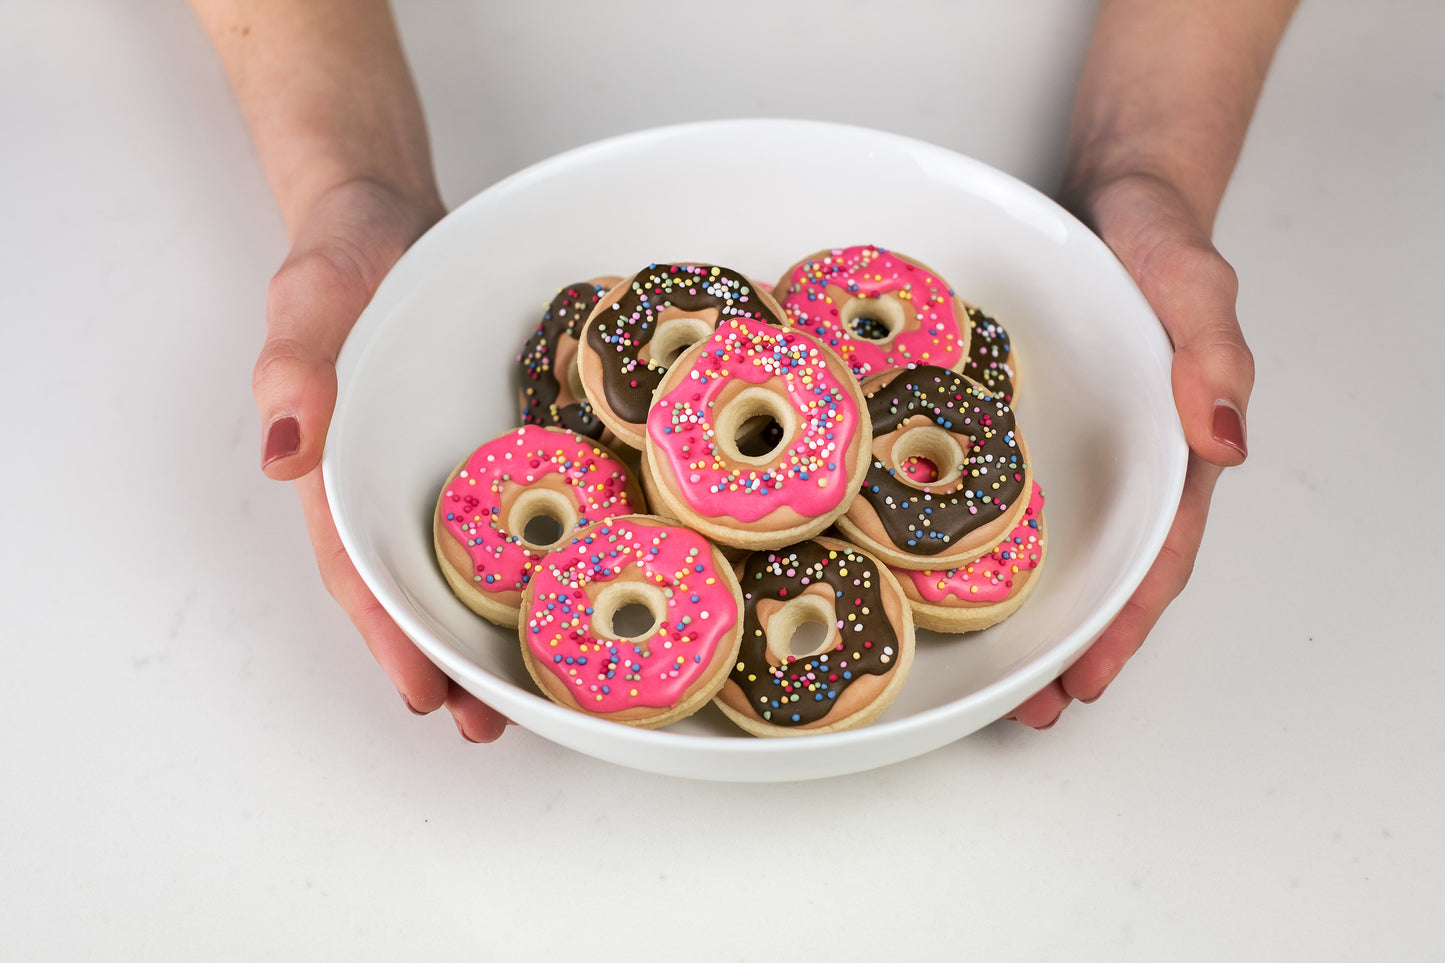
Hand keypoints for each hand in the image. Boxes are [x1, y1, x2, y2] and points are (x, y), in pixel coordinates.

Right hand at [257, 178, 508, 742]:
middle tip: (488, 725)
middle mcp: (396, 477)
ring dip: (492, 626)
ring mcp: (448, 462)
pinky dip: (535, 554)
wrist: (395, 212)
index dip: (388, 633)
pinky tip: (573, 589)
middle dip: (445, 659)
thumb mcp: (311, 295)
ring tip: (534, 694)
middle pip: (415, 584)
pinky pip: (516, 504)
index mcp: (344, 462)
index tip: (421, 694)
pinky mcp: (496, 438)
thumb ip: (294, 366)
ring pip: (467, 559)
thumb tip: (282, 455)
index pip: (360, 566)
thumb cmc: (343, 253)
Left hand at [1009, 172, 1252, 727]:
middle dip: (1074, 646)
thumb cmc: (1162, 238)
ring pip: (1061, 547)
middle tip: (1026, 709)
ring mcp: (1081, 450)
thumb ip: (1212, 353)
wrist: (1116, 195)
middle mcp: (1130, 464)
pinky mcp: (1034, 425)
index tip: (1088, 680)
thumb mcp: (1192, 283)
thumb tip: (1226, 438)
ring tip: (990, 674)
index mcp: (1178, 451)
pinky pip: (1014, 495)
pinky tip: (950, 569)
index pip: (1159, 557)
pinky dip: (992, 542)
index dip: (1127, 624)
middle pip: (1108, 574)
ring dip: (1031, 613)